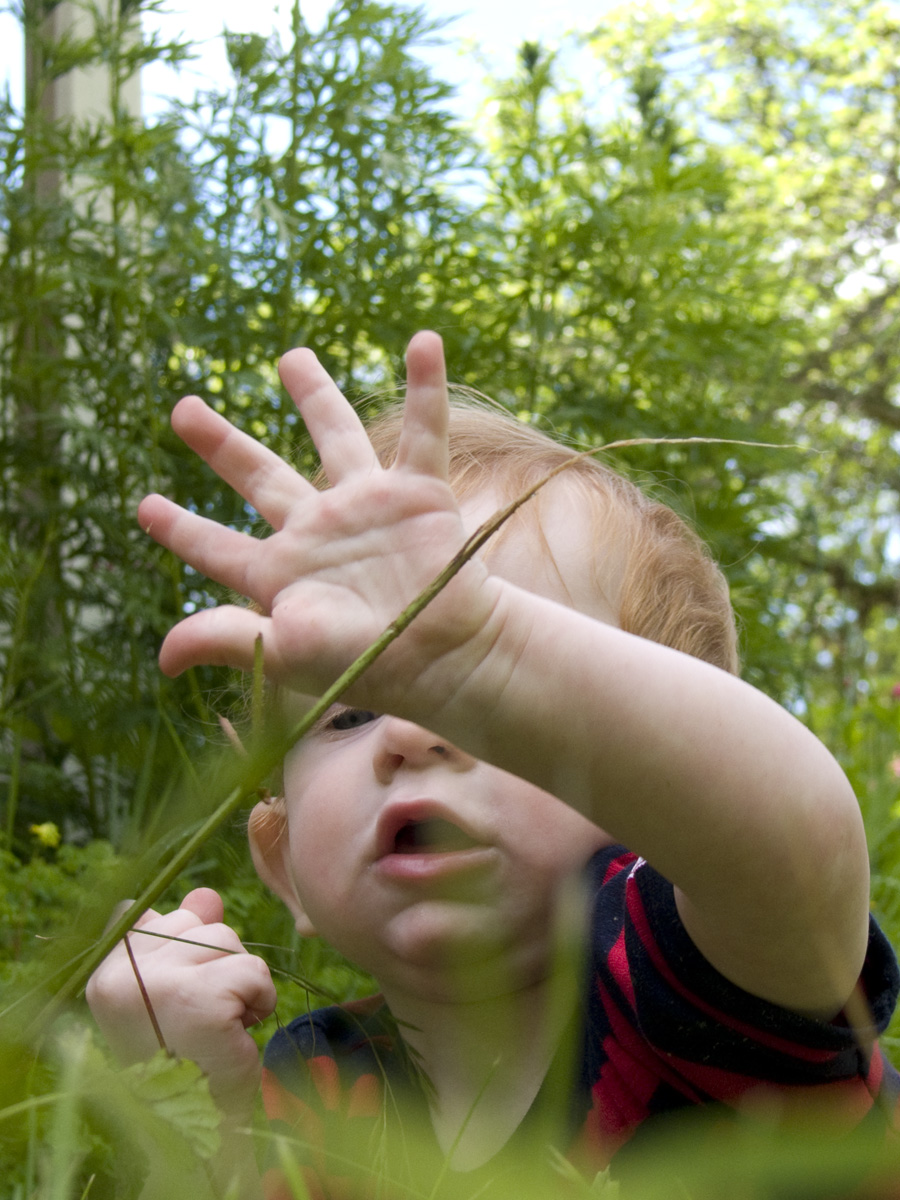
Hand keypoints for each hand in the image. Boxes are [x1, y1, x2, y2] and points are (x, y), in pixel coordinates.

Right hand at [86, 888, 276, 1119]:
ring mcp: (157, 983)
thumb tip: (206, 894)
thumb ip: (184, 938)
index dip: (176, 942)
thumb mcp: (175, 991)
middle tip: (197, 1018)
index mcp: (103, 972)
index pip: (141, 913)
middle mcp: (118, 974)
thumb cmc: (182, 1058)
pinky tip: (238, 1033)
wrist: (194, 1130)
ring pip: (227, 940)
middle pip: (194, 919)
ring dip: (239, 981)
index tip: (175, 993)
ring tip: (217, 1026)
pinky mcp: (200, 998)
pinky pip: (253, 972)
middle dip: (214, 962)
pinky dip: (259, 1000)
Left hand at [139, 331, 501, 722]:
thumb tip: (162, 661)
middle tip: (184, 408)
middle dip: (222, 444)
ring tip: (289, 356)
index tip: (144, 507)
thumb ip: (223, 637)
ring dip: (314, 395)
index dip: (180, 529)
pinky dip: (427, 387)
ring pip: (335, 437)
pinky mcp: (419, 492)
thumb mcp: (283, 650)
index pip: (216, 547)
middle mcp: (318, 530)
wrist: (445, 655)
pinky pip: (424, 431)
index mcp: (282, 571)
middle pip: (260, 476)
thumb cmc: (364, 661)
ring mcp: (369, 506)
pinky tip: (424, 341)